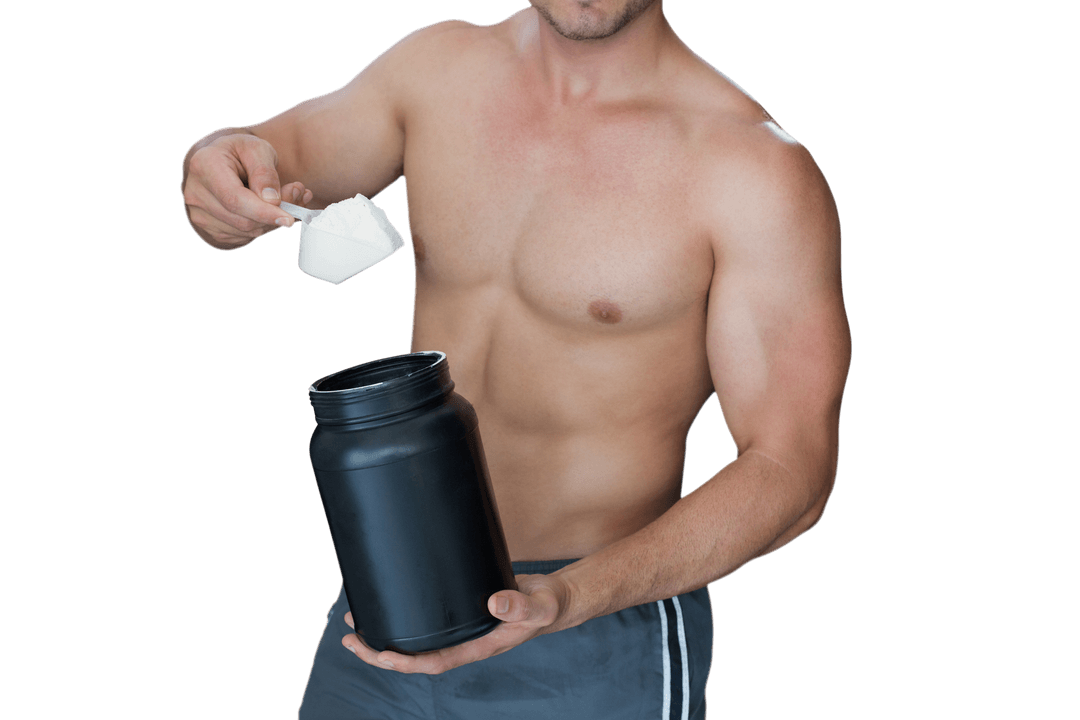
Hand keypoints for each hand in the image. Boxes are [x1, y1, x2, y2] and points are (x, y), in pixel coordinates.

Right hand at [182, 133, 311, 249]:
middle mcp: (195, 192)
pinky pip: (242, 236)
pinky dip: (263, 226)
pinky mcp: (209, 228)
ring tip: (287, 199)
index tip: (288, 217)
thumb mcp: (257, 149)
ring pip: (245, 231)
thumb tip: (272, 200)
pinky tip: (270, 210)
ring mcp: (198, 213)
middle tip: (297, 195)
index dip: (263, 212)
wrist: (225, 160)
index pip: (234, 199)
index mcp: (204, 165)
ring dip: (272, 221)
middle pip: (241, 219)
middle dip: (274, 215)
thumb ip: (265, 172)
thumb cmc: (241, 152)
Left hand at [341, 573, 573, 674]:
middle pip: (416, 657)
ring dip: (385, 637)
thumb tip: (493, 603)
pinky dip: (405, 617)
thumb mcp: (539, 605)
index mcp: (479, 647)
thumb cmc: (549, 606)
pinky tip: (390, 604)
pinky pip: (427, 622)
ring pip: (417, 640)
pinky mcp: (461, 612)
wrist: (555, 598)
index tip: (379, 655)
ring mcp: (461, 629)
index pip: (435, 662)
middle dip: (380, 653)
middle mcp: (465, 641)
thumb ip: (520, 605)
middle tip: (351, 639)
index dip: (405, 662)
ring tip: (355, 624)